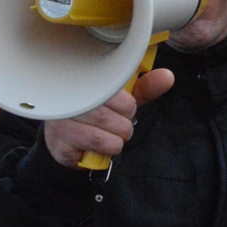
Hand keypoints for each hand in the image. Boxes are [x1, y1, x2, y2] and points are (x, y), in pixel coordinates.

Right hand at [43, 68, 174, 167]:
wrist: (65, 138)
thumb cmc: (95, 113)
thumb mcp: (121, 99)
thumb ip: (144, 88)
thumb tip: (168, 76)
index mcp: (85, 78)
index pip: (117, 91)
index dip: (126, 104)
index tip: (121, 107)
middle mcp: (69, 95)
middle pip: (112, 114)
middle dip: (123, 124)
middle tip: (117, 125)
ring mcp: (60, 118)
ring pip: (103, 133)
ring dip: (116, 139)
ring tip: (110, 135)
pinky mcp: (59, 141)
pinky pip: (95, 145)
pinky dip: (106, 149)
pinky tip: (98, 145)